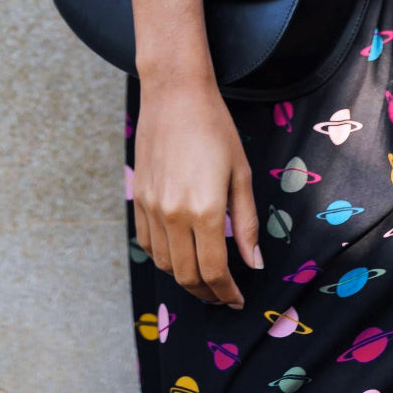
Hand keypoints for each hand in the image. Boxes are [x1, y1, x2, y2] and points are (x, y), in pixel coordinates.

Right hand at [131, 75, 262, 306]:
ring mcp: (151, 208)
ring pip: (165, 264)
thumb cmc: (215, 128)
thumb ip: (246, 222)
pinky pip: (148, 244)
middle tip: (223, 295)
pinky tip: (180, 255)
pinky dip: (164, 259)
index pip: (213, 270)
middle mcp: (173, 215)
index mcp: (204, 209)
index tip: (238, 298)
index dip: (226, 291)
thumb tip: (254, 263)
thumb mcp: (241, 172)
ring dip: (185, 279)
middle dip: (207, 292)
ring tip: (205, 280)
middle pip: (187, 274)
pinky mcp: (138, 199)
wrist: (174, 95)